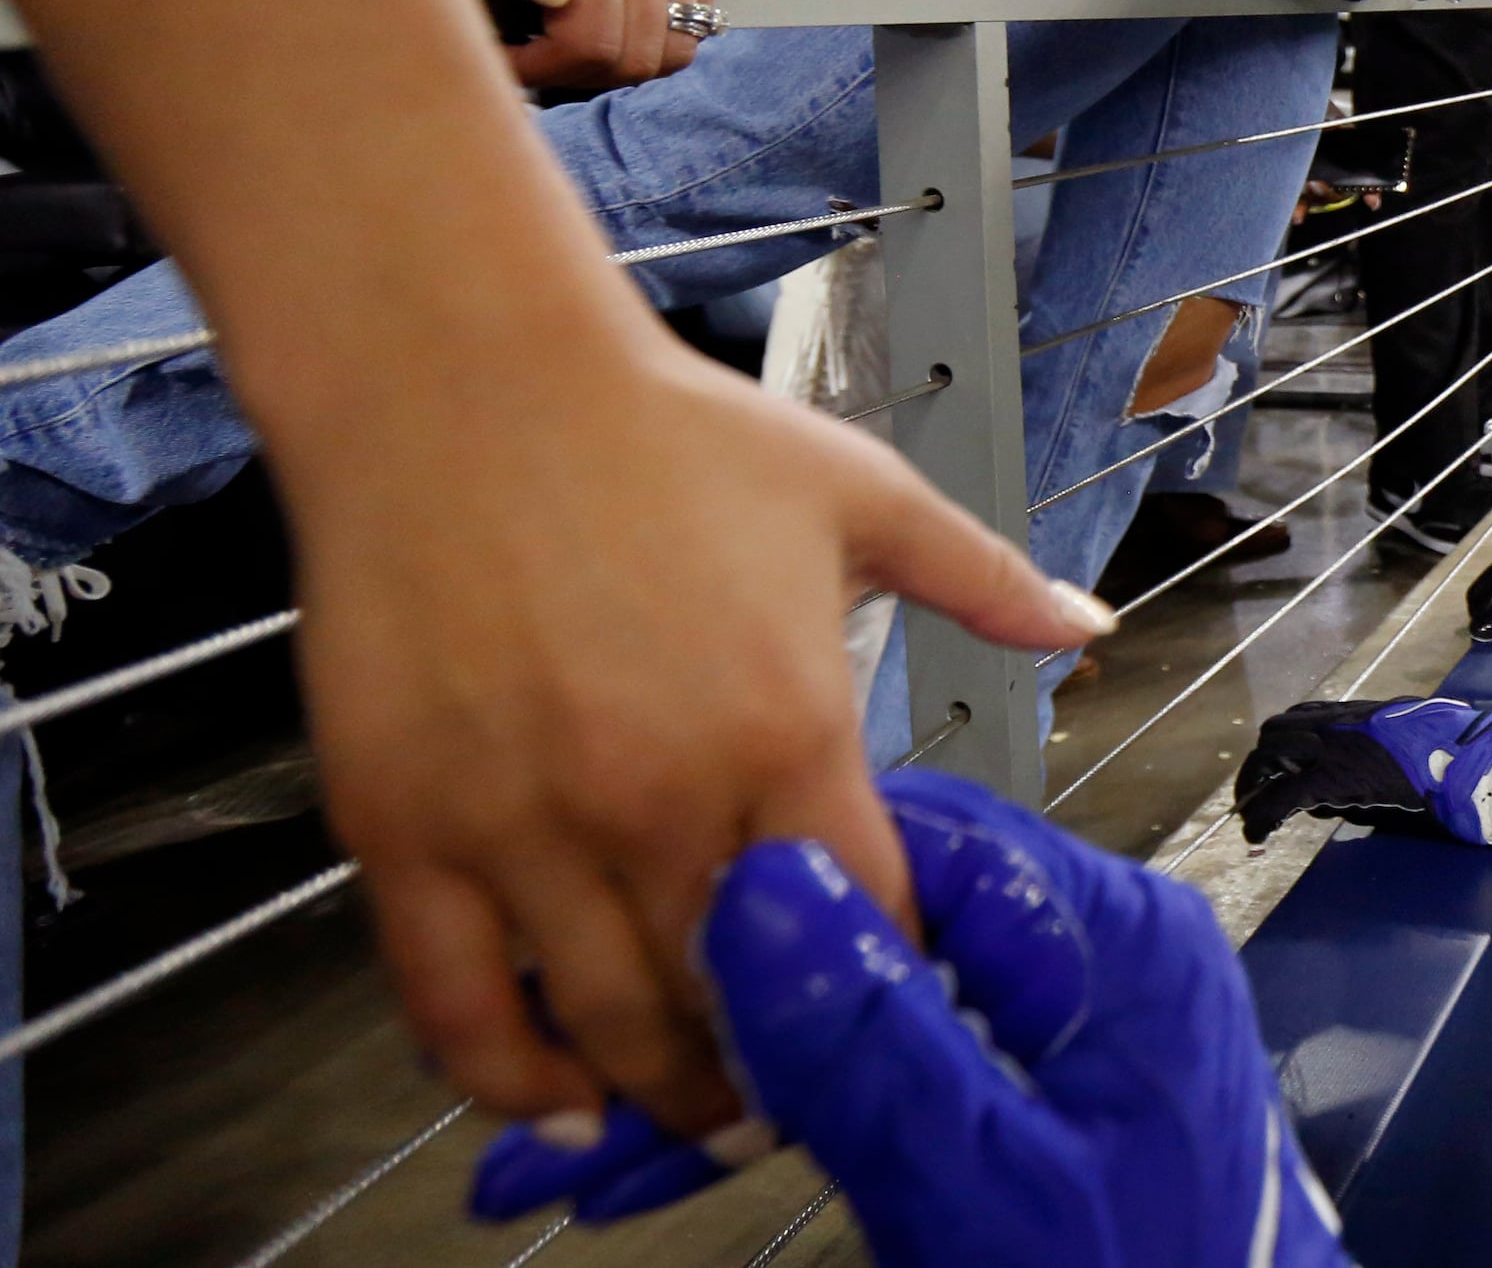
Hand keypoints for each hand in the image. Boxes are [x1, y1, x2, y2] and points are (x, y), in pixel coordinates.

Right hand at [295, 344, 1113, 1135]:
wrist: (466, 377)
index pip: (869, 921)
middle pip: (742, 1006)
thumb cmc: (664, 431)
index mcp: (786, 729)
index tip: (902, 1008)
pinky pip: (455, 1007)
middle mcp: (659, 797)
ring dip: (667, 1096)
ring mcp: (524, 823)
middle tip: (801, 1096)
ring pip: (608, 1029)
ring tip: (702, 1115)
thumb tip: (1085, 622)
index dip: (895, 985)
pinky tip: (556, 1099)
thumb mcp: (858, 491)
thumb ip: (981, 577)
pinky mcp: (406, 828)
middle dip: (783, 1073)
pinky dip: (507, 1078)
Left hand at [424, 0, 713, 88]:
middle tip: (529, 52)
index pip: (592, 43)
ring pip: (671, 52)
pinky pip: (689, 30)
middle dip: (578, 73)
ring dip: (617, 64)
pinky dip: (647, 40)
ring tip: (564, 38)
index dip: (543, 71)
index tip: (501, 56)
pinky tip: (600, 19)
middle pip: (636, 56)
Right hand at [470, 771, 1352, 1267]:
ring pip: (857, 1019)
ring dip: (721, 1084)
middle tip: (569, 1072)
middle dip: (713, 1005)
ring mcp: (1059, 1040)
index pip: (913, 839)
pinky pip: (884, 1087)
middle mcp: (1089, 963)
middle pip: (870, 929)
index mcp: (1109, 941)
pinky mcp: (1028, 1115)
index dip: (767, 882)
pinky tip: (651, 1174)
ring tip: (570, 1152)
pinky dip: (781, 1130)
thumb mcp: (983, 1184)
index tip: (636, 940)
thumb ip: (872, 1035)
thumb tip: (754, 878)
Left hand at [1234, 698, 1491, 844]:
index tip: (1281, 766)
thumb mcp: (1412, 736)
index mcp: (1358, 713)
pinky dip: (1261, 817)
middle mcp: (1338, 724)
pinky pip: (1281, 798)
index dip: (1283, 742)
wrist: (1468, 761)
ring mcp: (1332, 749)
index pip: (1301, 715)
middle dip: (1259, 764)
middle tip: (1255, 794)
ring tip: (1251, 817)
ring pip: (1269, 757)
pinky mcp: (1332, 780)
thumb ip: (1384, 747)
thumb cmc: (1455, 750)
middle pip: (1275, 732)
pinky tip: (1256, 836)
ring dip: (1254, 787)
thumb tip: (1372, 772)